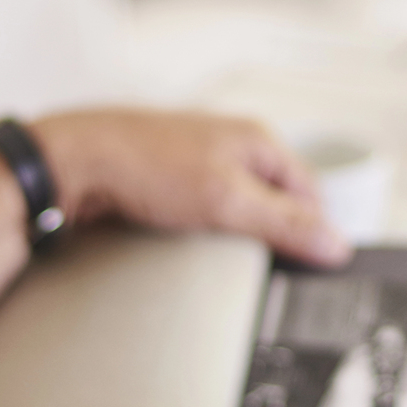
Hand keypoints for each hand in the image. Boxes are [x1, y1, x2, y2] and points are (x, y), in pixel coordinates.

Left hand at [30, 109, 350, 266]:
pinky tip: (188, 246)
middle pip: (276, 203)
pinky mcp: (171, 181)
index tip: (312, 267)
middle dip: (271, 236)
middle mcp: (232, 146)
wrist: (72, 163)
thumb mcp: (226, 200)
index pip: (311, 194)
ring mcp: (200, 162)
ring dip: (235, 236)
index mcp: (257, 139)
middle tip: (259, 264)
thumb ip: (285, 223)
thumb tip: (335, 243)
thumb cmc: (144, 164)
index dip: (313, 233)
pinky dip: (203, 234)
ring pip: (239, 211)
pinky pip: (204, 215)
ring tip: (217, 252)